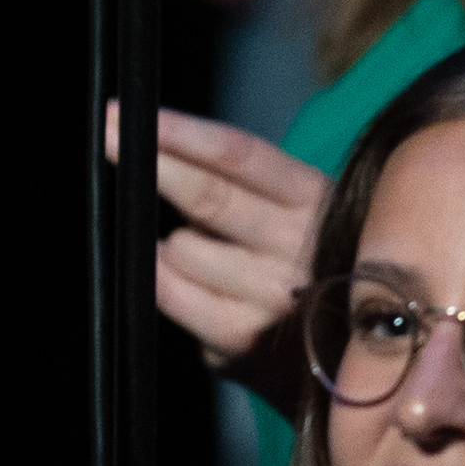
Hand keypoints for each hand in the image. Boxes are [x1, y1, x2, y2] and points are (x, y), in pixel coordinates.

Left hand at [114, 101, 329, 382]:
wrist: (352, 352)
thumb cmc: (304, 264)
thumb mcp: (296, 210)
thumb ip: (241, 183)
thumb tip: (158, 152)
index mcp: (316, 199)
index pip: (240, 155)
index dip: (180, 132)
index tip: (127, 113)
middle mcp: (300, 248)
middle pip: (207, 197)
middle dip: (151, 165)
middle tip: (112, 137)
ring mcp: (271, 298)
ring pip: (181, 249)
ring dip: (173, 244)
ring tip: (206, 254)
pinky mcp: (240, 341)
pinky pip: (170, 293)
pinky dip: (163, 279)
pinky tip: (186, 280)